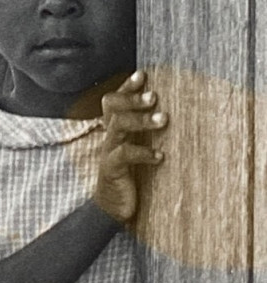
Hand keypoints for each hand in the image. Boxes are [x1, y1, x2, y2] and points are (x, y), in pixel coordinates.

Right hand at [93, 70, 166, 222]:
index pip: (114, 100)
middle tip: (154, 96)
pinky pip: (124, 155)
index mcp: (115, 129)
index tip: (142, 74)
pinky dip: (144, 153)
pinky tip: (160, 156)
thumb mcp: (136, 149)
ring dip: (141, 120)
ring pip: (118, 125)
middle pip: (112, 106)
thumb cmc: (130, 176)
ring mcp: (109, 151)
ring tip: (163, 119)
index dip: (126, 87)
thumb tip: (173, 115)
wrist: (111, 208)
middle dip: (132, 98)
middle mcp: (109, 136)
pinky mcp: (112, 169)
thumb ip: (145, 133)